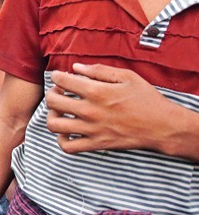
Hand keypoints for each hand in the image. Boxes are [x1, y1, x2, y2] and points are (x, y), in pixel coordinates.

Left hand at [46, 63, 169, 154]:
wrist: (162, 127)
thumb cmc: (146, 99)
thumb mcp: (127, 77)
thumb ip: (99, 70)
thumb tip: (76, 67)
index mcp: (97, 92)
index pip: (61, 81)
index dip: (57, 76)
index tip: (61, 77)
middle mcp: (90, 111)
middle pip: (52, 102)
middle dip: (51, 93)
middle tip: (59, 92)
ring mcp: (92, 130)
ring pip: (54, 125)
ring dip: (52, 116)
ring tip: (60, 112)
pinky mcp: (96, 144)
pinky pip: (68, 147)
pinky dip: (62, 140)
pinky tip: (67, 131)